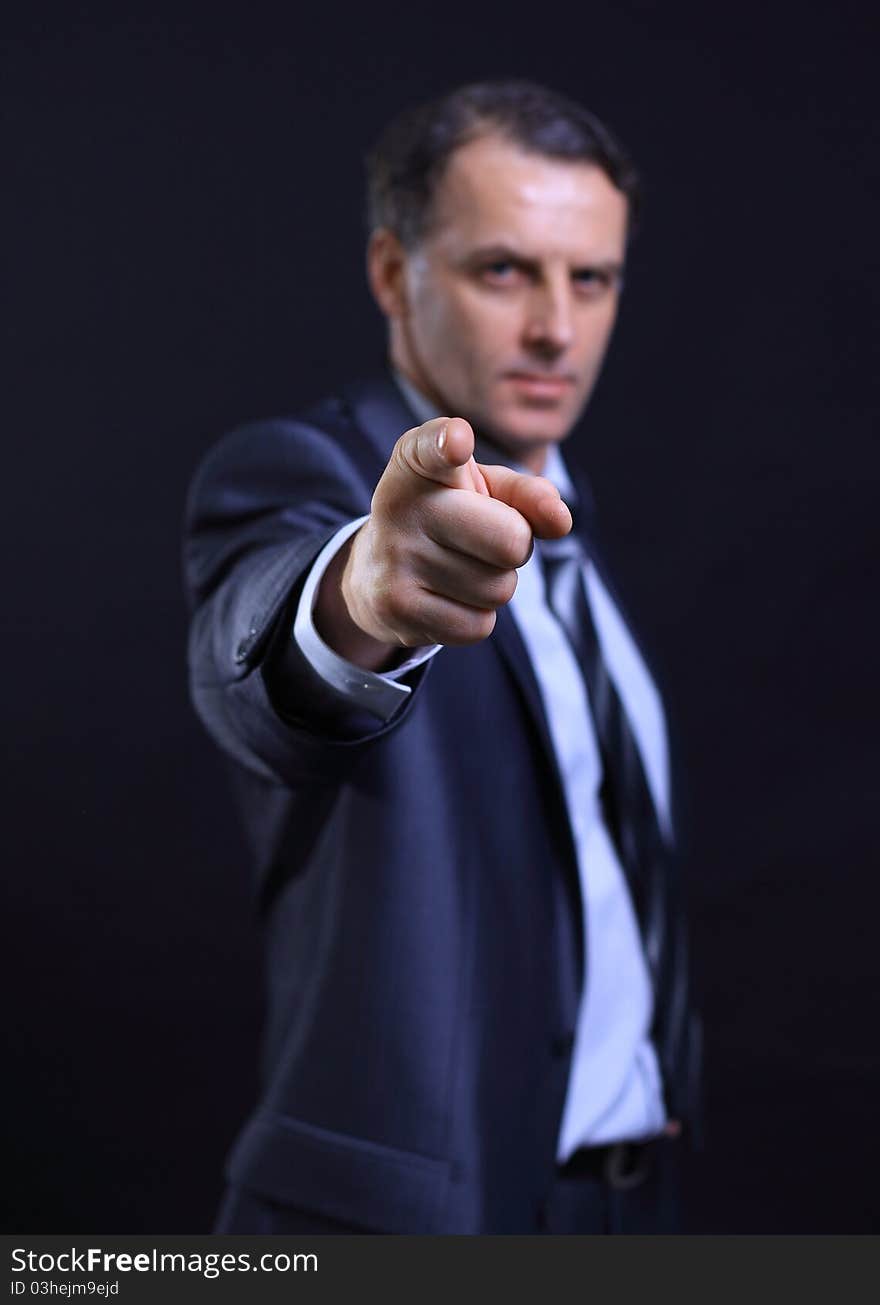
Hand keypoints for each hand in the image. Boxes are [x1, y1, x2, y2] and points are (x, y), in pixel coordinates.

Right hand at [315, 416, 571, 668]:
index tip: (456, 442)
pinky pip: (479, 625)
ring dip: (494, 584)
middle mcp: (399, 507)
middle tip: (483, 539)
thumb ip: (528, 495)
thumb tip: (560, 521)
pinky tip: (446, 597)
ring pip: (499, 589)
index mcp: (417, 464)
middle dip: (515, 545)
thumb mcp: (485, 490)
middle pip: (512, 541)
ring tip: (458, 568)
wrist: (374, 572)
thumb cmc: (448, 517)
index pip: (430, 448)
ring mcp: (395, 561)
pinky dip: (476, 617)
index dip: (447, 444)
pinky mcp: (397, 610)